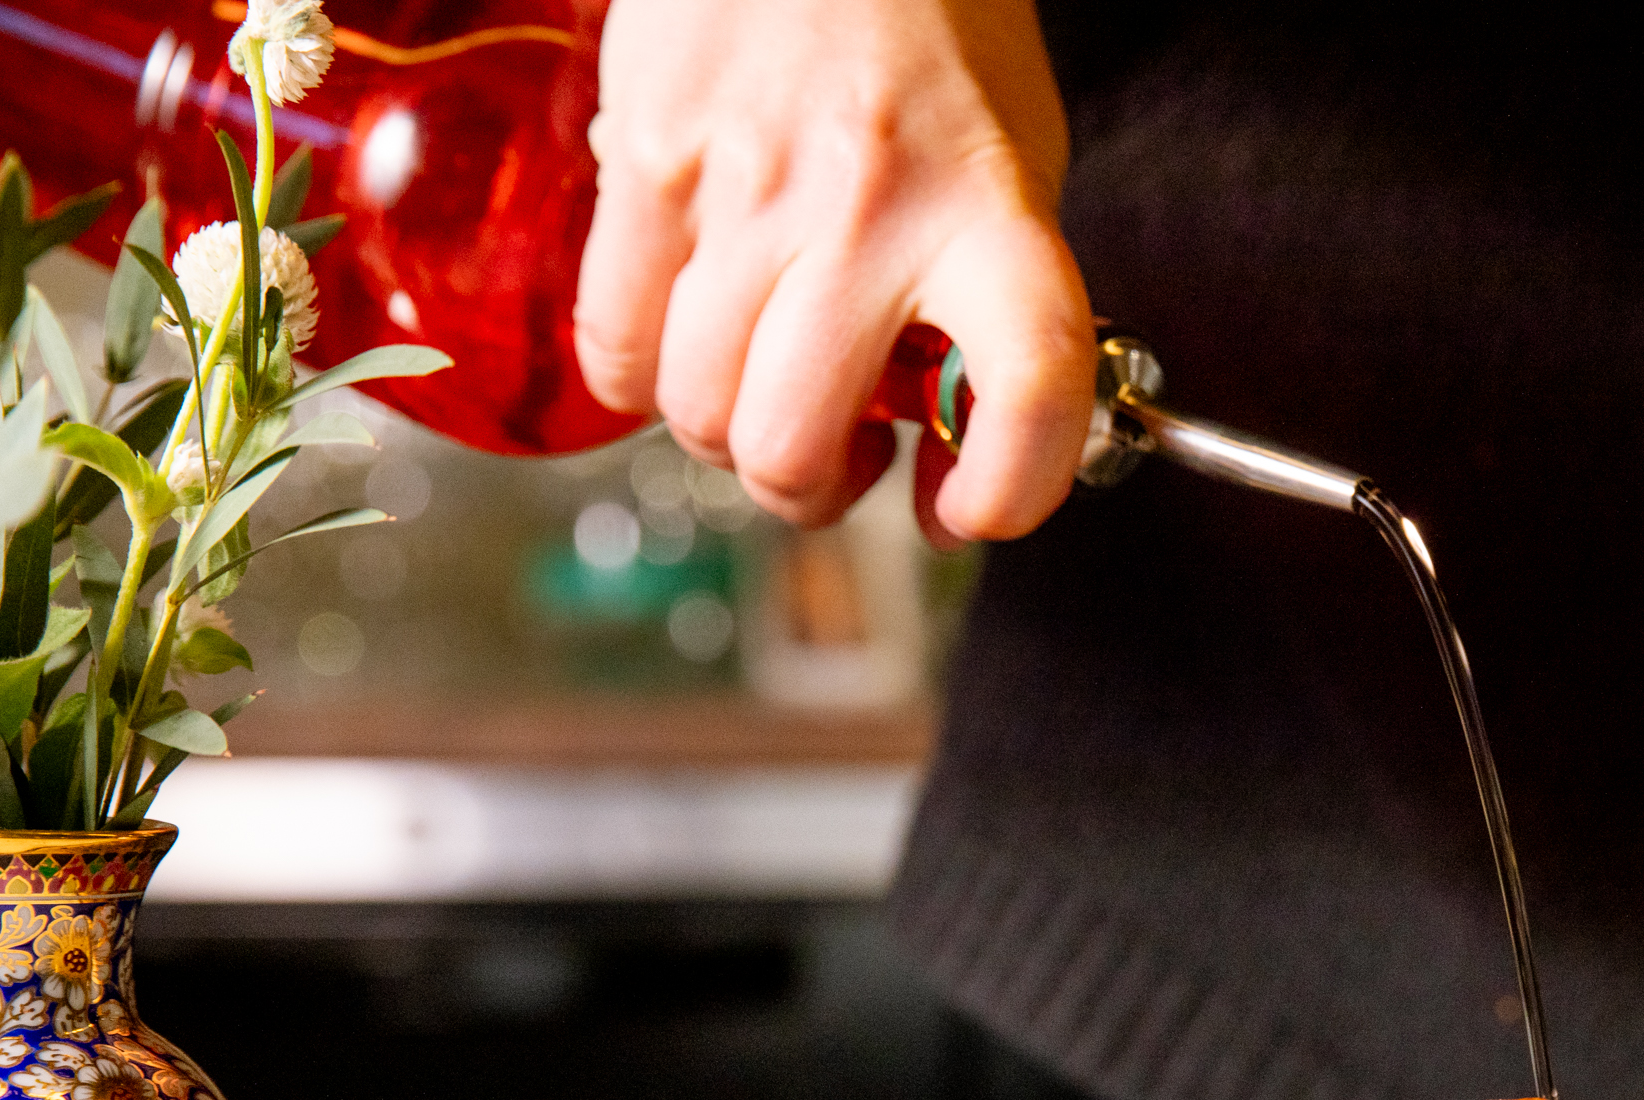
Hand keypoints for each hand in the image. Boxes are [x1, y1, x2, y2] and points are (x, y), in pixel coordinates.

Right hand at [574, 0, 1091, 540]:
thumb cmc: (933, 32)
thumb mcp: (1016, 160)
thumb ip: (995, 302)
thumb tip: (950, 445)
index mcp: (990, 210)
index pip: (1029, 386)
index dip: (1007, 489)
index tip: (970, 508)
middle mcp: (869, 210)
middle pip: (792, 446)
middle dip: (811, 489)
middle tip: (837, 458)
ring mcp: (744, 186)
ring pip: (696, 411)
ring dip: (729, 433)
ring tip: (764, 385)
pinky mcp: (645, 159)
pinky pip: (614, 344)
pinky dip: (644, 378)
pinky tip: (686, 339)